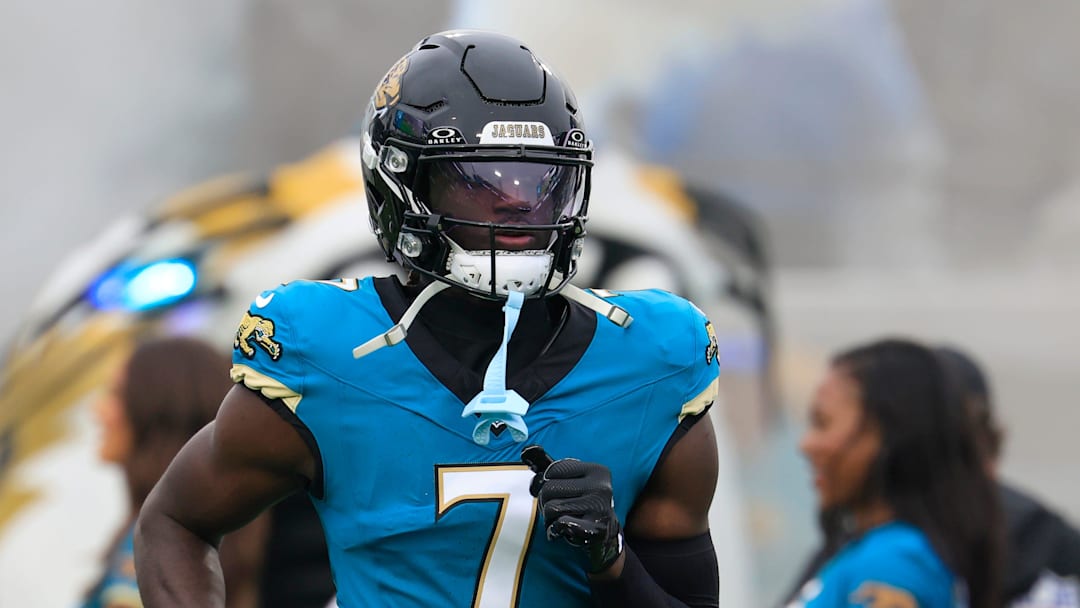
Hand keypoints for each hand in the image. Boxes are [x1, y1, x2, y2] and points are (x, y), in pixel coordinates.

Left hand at [522, 445, 623, 572]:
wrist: (603, 535)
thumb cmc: (581, 504)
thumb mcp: (571, 481)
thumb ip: (549, 465)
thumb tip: (526, 450)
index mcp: (597, 470)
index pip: (552, 471)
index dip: (549, 484)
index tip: (561, 493)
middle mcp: (601, 487)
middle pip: (549, 489)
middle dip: (547, 503)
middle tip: (560, 511)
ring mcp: (599, 508)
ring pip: (551, 508)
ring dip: (550, 519)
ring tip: (563, 520)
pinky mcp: (595, 529)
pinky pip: (560, 524)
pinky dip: (556, 531)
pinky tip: (567, 532)